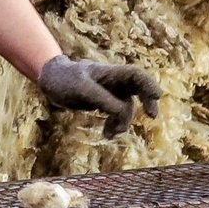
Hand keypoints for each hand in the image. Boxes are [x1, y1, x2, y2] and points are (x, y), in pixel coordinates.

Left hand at [37, 55, 162, 137]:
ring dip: (122, 122)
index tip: (157, 96)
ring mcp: (110, 92)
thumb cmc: (65, 80)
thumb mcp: (81, 89)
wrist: (51, 81)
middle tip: (152, 115)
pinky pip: (116, 115)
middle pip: (138, 89)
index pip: (135, 75)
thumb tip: (122, 111)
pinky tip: (106, 134)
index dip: (148, 84)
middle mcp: (114, 81)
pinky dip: (113, 125)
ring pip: (126, 107)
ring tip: (110, 134)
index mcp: (110, 73)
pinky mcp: (104, 102)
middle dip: (146, 102)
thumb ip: (102, 99)